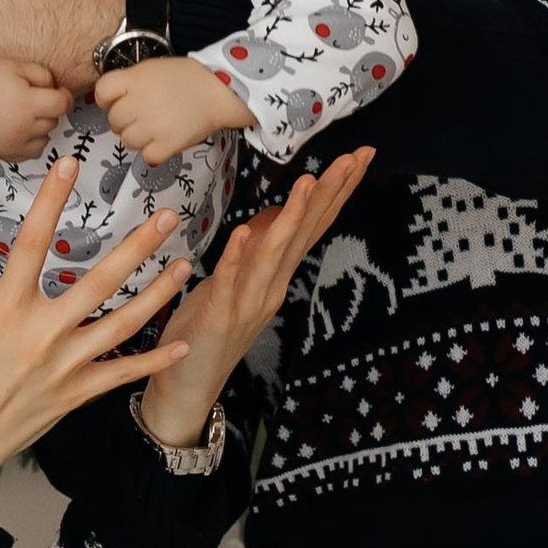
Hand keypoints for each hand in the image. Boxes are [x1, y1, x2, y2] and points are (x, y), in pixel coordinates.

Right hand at [0, 49, 73, 159]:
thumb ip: (44, 76)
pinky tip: (17, 129)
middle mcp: (23, 128)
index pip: (63, 105)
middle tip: (31, 100)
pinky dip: (29, 143)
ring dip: (40, 128)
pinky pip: (30, 153)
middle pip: (54, 121)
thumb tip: (59, 92)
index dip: (63, 97)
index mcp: (27, 103)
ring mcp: (13, 144)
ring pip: (45, 139)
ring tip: (23, 115)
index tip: (58, 93)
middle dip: (48, 110)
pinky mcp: (4, 154)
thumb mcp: (17, 66)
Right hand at [0, 162, 192, 512]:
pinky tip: (182, 342)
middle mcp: (42, 335)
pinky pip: (122, 375)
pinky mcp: (75, 395)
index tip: (71, 165)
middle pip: (101, 280)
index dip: (52, 199)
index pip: (33, 242)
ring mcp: (64, 367)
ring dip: (158, 294)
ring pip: (123, 323)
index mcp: (4, 311)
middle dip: (138, 244)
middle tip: (168, 214)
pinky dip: (154, 361)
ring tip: (185, 266)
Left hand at [92, 55, 252, 166]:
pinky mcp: (168, 143)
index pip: (102, 92)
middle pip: (114, 120)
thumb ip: (132, 82)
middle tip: (141, 117)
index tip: (115, 102)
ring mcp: (153, 124)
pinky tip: (163, 141)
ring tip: (153, 129)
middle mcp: (141, 101)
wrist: (220, 90)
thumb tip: (115, 100)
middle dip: (124, 121)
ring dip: (137, 138)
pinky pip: (147, 156)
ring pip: (127, 141)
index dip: (106, 100)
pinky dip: (154, 152)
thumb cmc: (188, 78)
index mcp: (136, 79)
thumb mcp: (153, 68)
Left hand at [135, 151, 372, 447]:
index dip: (335, 191)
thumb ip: (255, 253)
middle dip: (330, 193)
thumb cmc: (206, 332)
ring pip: (275, 255)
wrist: (187, 390)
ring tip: (307, 182)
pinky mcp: (218, 319)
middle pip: (305, 234)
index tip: (359, 157)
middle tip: (355, 158)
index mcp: (275, 278)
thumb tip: (268, 216)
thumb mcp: (232, 282)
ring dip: (291, 218)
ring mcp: (248, 305)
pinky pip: (229, 284)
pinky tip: (246, 231)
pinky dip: (238, 258)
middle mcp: (271, 289)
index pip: (312, 227)